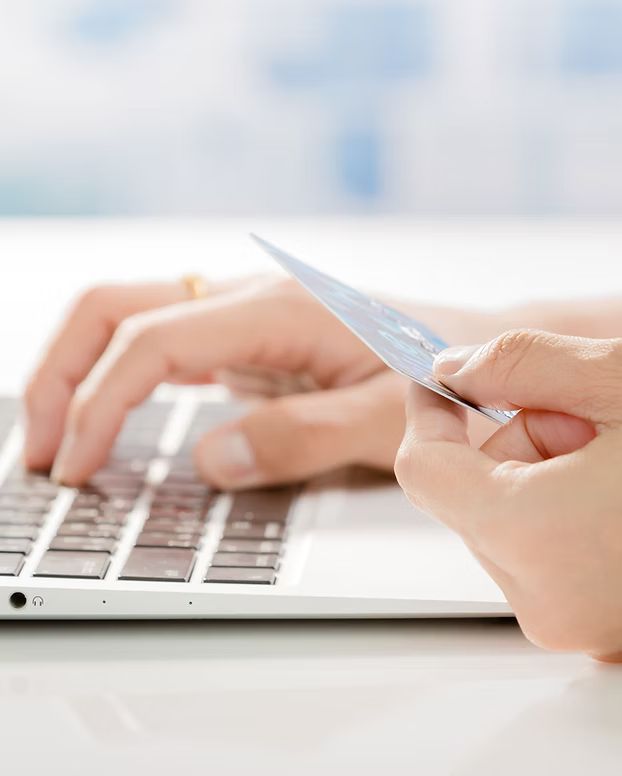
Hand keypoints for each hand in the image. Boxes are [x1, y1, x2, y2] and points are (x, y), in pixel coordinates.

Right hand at [24, 276, 412, 487]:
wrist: (471, 355)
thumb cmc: (439, 382)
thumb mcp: (384, 420)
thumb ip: (301, 437)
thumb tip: (210, 460)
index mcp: (275, 310)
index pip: (152, 343)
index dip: (100, 403)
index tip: (76, 467)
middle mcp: (246, 300)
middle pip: (113, 308)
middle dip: (60, 374)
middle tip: (41, 450)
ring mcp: (241, 316)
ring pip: (128, 320)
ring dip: (80, 373)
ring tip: (59, 439)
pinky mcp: (245, 340)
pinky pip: (161, 348)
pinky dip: (120, 382)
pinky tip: (112, 422)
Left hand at [395, 329, 621, 659]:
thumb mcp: (621, 380)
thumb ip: (519, 363)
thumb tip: (455, 368)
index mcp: (535, 540)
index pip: (424, 469)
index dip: (429, 413)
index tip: (444, 381)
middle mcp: (544, 599)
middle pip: (468, 495)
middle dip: (511, 440)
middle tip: (582, 416)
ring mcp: (573, 619)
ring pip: (505, 519)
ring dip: (542, 470)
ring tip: (613, 453)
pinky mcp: (597, 621)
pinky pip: (542, 548)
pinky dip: (562, 506)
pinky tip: (616, 486)